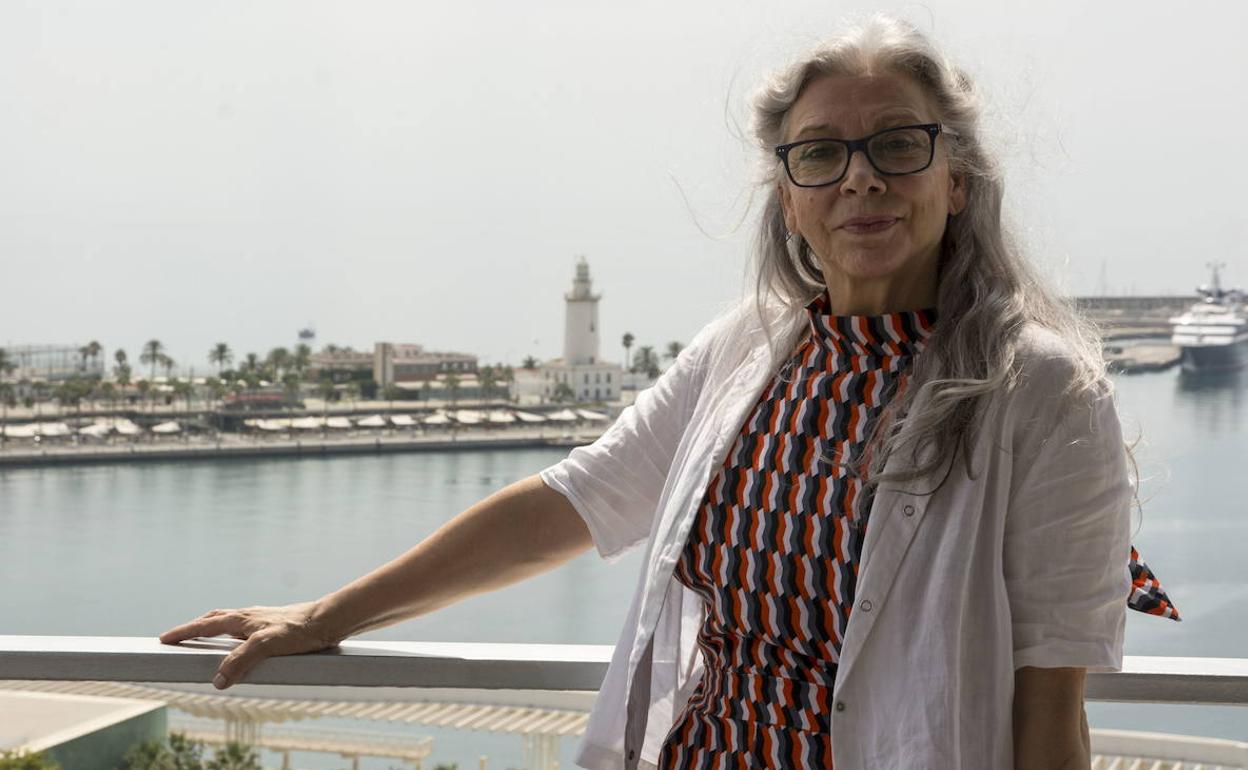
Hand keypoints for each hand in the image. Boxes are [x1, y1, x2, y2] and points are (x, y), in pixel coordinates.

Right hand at [158, 601, 340, 689]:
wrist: (327, 620)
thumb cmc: (299, 630)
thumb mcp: (267, 646)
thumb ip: (241, 660)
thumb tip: (218, 680)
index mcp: (241, 619)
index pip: (204, 625)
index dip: (183, 632)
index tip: (163, 639)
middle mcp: (247, 616)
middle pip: (212, 619)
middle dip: (192, 628)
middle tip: (176, 638)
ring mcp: (259, 619)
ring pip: (228, 622)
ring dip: (211, 629)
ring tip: (202, 640)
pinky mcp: (272, 626)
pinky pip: (243, 629)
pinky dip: (231, 634)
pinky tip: (239, 644)